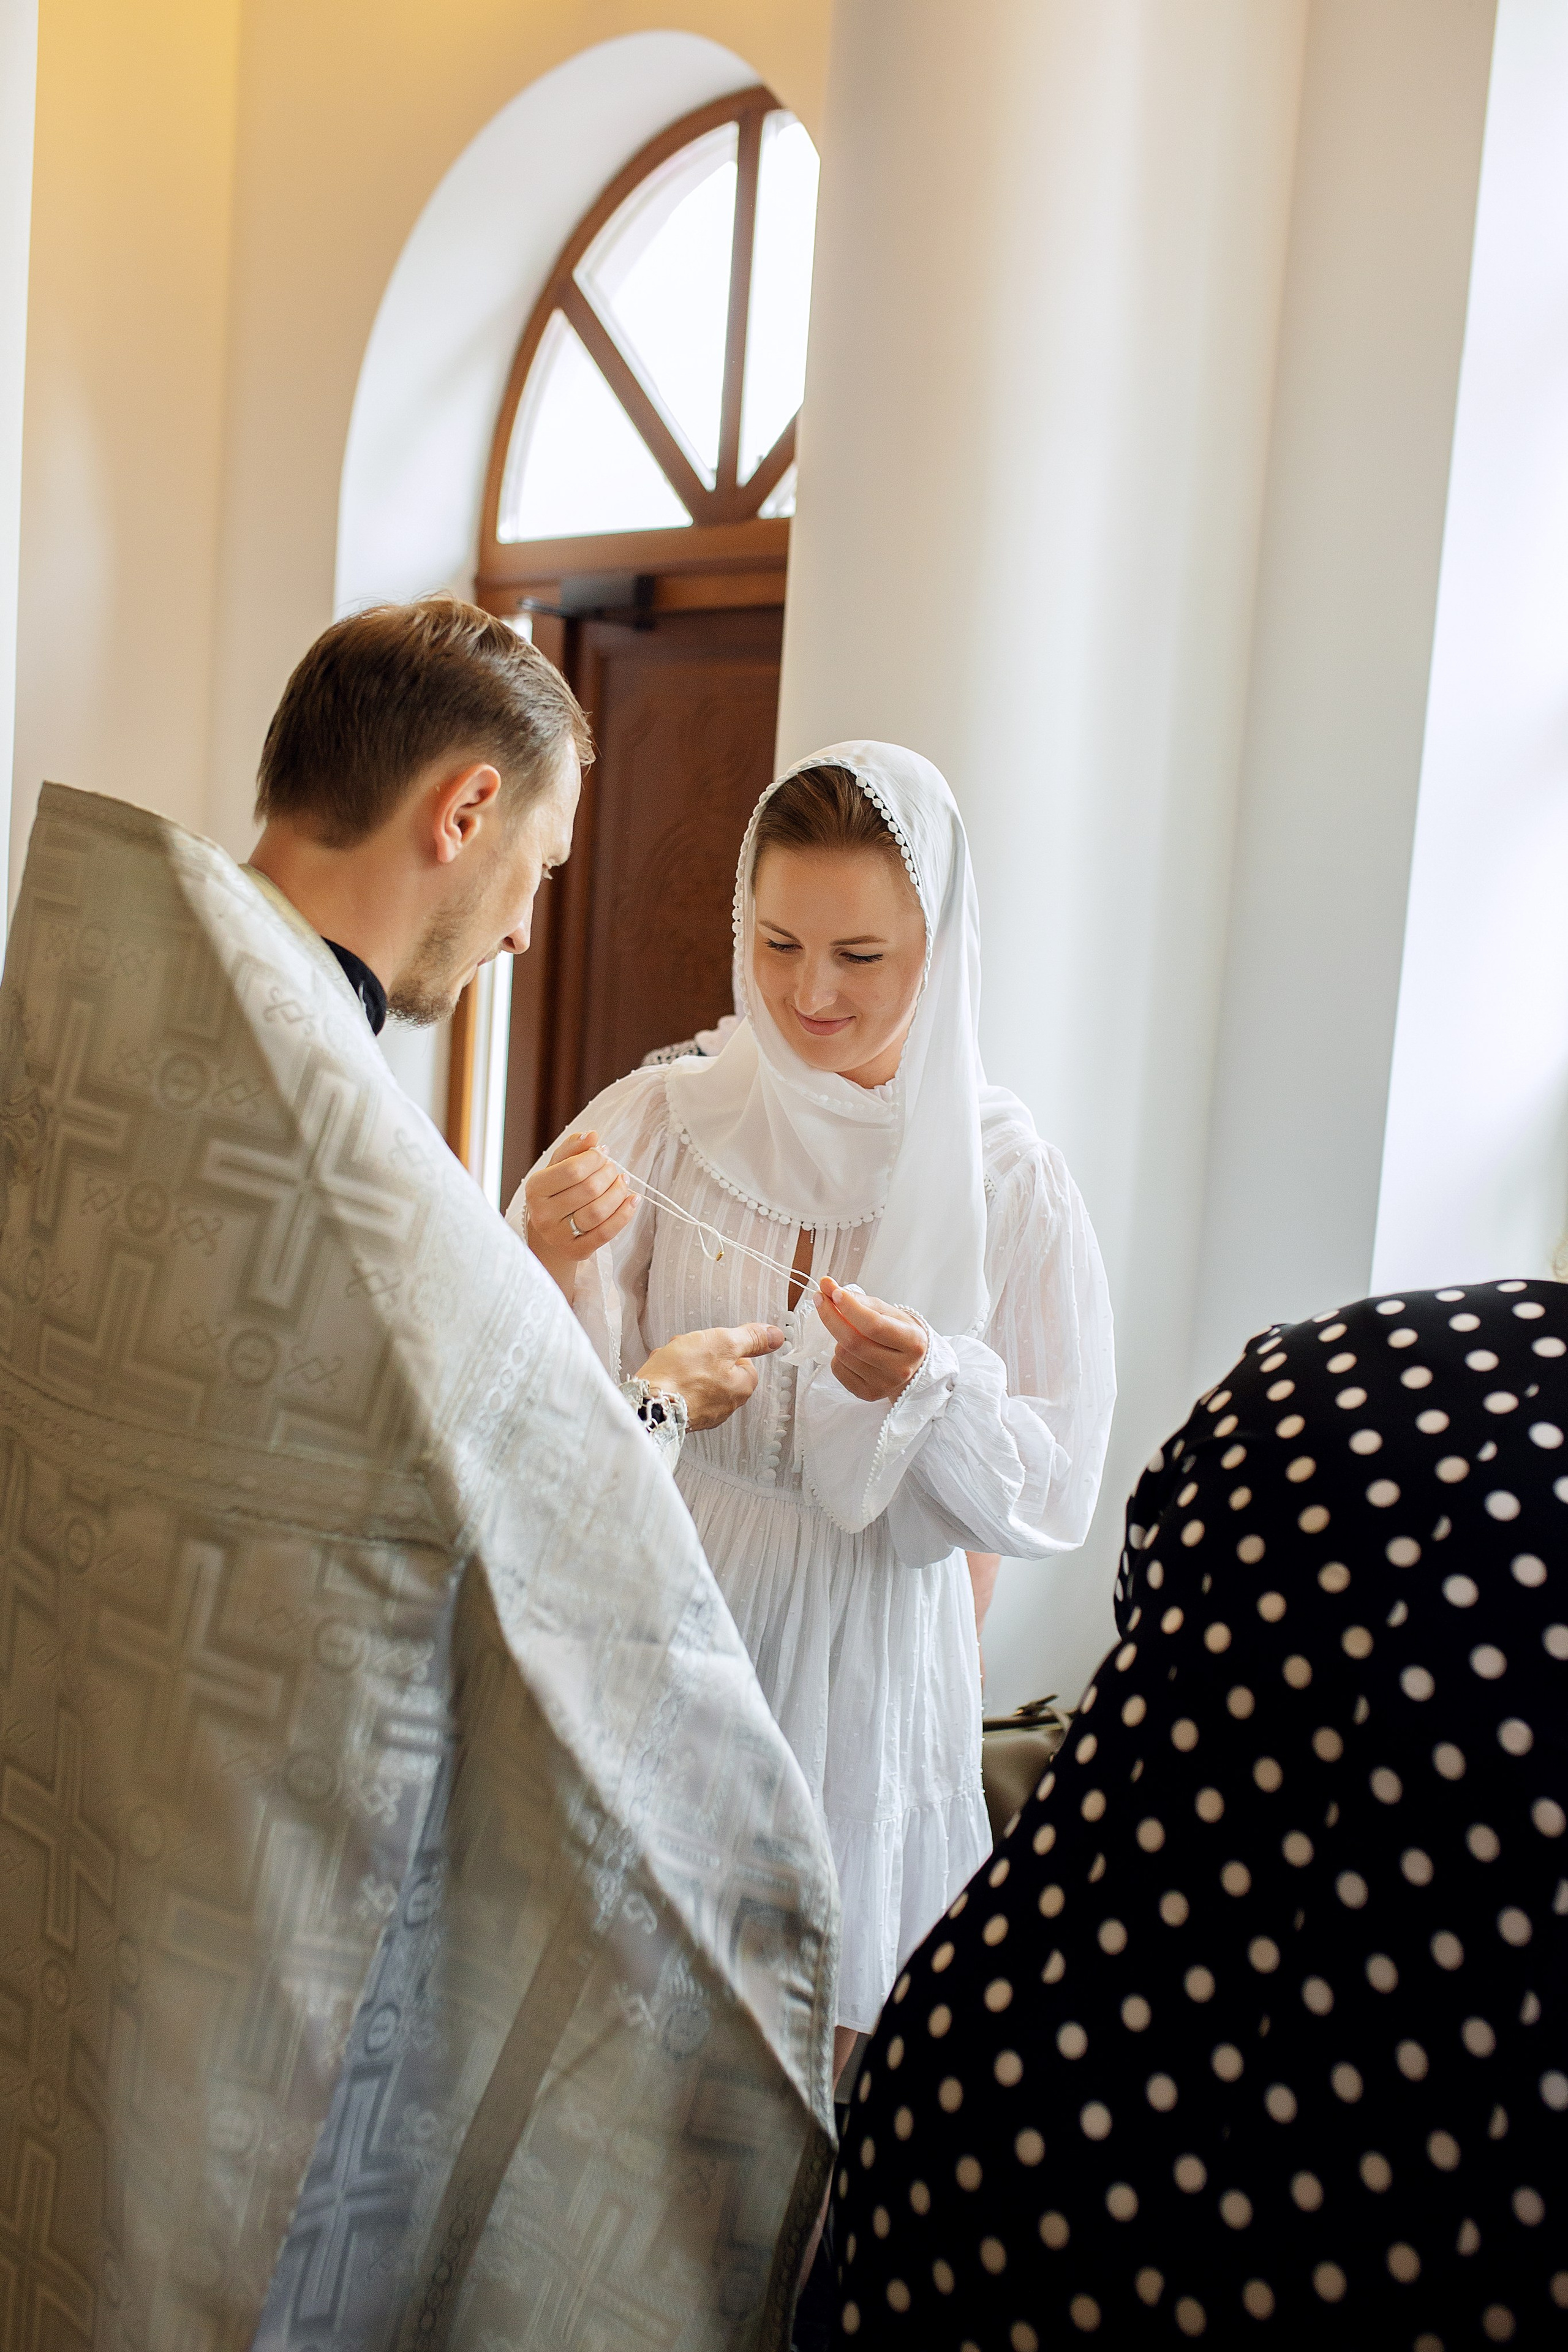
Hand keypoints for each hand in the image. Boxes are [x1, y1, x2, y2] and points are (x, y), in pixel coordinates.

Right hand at [525, 1131, 634, 1296]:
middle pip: (589, 1189)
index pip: (572, 1170)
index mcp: (535, 1188)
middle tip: (613, 1169)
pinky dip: (625, 1213)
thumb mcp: (558, 1167)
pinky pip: (606, 1232)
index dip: (595, 1158)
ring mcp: (558, 1236)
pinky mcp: (576, 1251)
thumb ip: (573, 1148)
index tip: (603, 1153)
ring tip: (622, 1182)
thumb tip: (592, 1135)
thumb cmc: (558, 1194)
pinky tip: (633, 1199)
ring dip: (618, 1192)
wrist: (552, 1233)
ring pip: (599, 1211)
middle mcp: (543, 1214)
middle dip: (609, 1174)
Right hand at [637, 1323, 784, 1431]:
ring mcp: (702, 1413)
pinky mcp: (681, 1416)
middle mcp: (725, 1406)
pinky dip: (670, 1380)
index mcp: (741, 1388)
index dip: (725, 1348)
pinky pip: (679, 1391)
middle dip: (699, 1355)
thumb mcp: (723, 1343)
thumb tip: (775, 1336)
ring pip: (695, 1378)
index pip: (743, 1362)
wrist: (647, 1404)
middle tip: (687, 1351)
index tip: (711, 1343)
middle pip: (717, 1369)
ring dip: (681, 1366)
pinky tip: (660, 1376)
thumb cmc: (683, 1375)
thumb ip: (750, 1338)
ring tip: (669, 1362)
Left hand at [816, 1277, 926, 1401]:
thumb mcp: (887, 1312)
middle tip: (820, 1299)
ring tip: (851, 1335)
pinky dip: (837, 1356)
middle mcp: (901, 1368)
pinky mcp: (868, 1394)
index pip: (874, 1325)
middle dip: (831, 1317)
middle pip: (854, 1341)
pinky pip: (838, 1370)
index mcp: (912, 1342)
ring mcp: (884, 1384)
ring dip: (838, 1339)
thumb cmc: (897, 1333)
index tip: (833, 1292)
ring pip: (842, 1355)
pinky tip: (851, 1353)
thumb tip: (826, 1285)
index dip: (850, 1308)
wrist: (910, 1365)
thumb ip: (858, 1299)